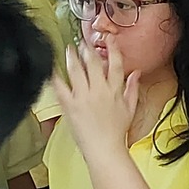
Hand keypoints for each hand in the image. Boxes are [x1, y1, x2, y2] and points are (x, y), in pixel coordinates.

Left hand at [55, 42, 139, 157]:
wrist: (105, 149)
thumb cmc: (116, 132)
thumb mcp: (130, 108)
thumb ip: (132, 88)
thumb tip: (136, 74)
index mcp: (115, 90)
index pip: (116, 64)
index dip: (113, 49)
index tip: (108, 39)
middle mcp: (99, 90)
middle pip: (93, 63)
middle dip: (87, 49)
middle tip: (83, 42)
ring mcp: (84, 97)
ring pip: (76, 70)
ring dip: (72, 57)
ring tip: (69, 50)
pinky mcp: (71, 105)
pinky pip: (60, 87)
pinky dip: (55, 77)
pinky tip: (52, 69)